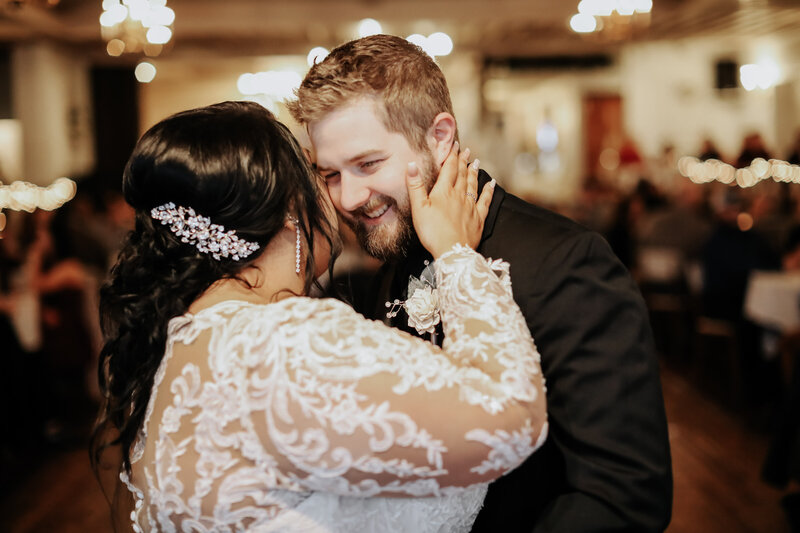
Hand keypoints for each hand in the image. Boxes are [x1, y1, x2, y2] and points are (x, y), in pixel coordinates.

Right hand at [406, 142, 494, 258]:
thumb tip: (411, 165)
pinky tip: (491, 184)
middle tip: (466, 150)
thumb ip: (415, 186)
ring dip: (474, 172)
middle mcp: (459, 196)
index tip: (455, 144)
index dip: (452, 155)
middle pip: (462, 174)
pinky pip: (486, 201)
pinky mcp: (478, 218)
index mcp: (444, 192)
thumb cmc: (432, 231)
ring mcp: (470, 206)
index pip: (449, 168)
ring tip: (475, 162)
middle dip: (463, 161)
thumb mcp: (418, 208)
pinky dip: (489, 191)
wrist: (452, 251)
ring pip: (473, 185)